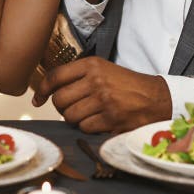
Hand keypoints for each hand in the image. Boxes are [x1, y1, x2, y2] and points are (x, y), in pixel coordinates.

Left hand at [32, 57, 171, 132]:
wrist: (155, 97)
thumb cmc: (125, 84)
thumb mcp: (102, 69)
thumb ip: (78, 76)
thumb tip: (49, 90)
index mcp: (91, 65)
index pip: (55, 76)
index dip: (43, 90)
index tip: (38, 98)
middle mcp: (95, 80)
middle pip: (59, 100)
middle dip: (61, 107)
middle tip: (71, 107)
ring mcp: (103, 100)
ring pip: (70, 116)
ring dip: (75, 119)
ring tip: (88, 114)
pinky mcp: (110, 118)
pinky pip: (85, 127)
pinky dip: (88, 128)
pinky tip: (99, 121)